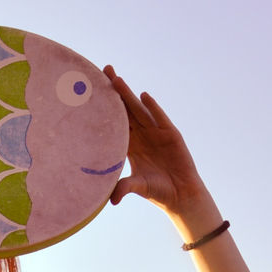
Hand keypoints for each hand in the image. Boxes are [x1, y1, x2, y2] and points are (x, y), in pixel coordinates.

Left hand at [103, 65, 214, 220]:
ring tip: (116, 80)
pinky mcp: (171, 135)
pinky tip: (144, 96)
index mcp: (129, 145)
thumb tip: (111, 200)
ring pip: (139, 110)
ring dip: (128, 95)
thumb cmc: (157, 191)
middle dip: (114, 91)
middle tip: (101, 71)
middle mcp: (141, 135)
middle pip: (124, 109)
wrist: (181, 194)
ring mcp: (156, 133)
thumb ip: (125, 188)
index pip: (113, 123)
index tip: (91, 92)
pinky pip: (159, 119)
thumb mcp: (138, 186)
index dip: (104, 108)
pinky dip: (152, 108)